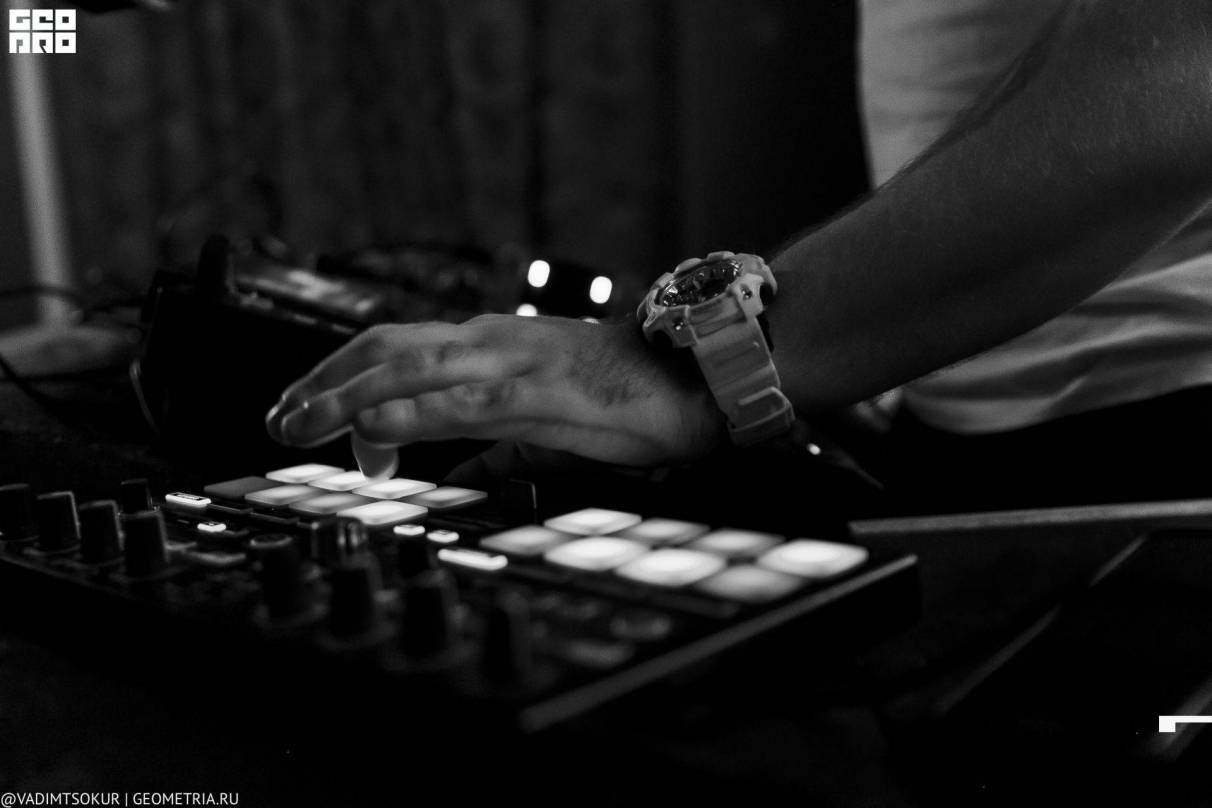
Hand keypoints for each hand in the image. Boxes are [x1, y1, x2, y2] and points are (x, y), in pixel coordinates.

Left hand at [265, 314, 725, 466]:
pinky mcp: (543, 393)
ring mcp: (514, 362)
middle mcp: (491, 342)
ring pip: (410, 369)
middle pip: (384, 348)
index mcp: (489, 346)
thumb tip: (455, 472)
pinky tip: (372, 431)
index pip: (395, 350)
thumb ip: (495, 445)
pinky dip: (412, 415)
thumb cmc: (625, 398)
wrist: (697, 379)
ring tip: (297, 425)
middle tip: (277, 418)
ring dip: (345, 397)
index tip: (307, 416)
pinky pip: (465, 402)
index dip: (340, 378)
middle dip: (321, 382)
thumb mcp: (546, 425)